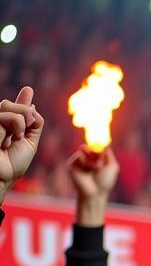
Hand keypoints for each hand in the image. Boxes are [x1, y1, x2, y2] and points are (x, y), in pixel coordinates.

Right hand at [0, 86, 43, 203]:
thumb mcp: (29, 143)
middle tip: (24, 130)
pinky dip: (13, 127)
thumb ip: (33, 125)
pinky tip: (7, 140)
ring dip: (19, 122)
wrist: (2, 175)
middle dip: (24, 112)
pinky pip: (5, 116)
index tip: (28, 90)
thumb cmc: (13, 165)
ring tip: (14, 139)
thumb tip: (32, 106)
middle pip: (11, 104)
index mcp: (8, 128)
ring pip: (8, 106)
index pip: (14, 109)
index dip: (22, 100)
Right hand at [68, 146, 118, 226]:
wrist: (95, 192)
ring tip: (95, 168)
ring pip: (83, 150)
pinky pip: (78, 156)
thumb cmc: (105, 181)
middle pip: (89, 145)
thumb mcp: (112, 167)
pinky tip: (87, 170)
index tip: (101, 141)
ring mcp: (79, 161)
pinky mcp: (72, 164)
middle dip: (94, 149)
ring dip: (92, 159)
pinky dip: (85, 162)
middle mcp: (87, 159)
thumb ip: (109, 155)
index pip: (96, 147)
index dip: (98, 144)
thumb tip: (106, 145)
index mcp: (96, 159)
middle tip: (100, 151)